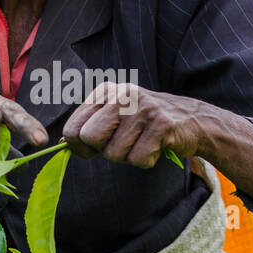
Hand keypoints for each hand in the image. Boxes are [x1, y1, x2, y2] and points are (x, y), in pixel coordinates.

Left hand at [62, 82, 202, 167]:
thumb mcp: (114, 117)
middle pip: (89, 139)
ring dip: (129, 156)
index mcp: (105, 91)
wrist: (192, 121)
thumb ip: (88, 126)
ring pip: (114, 153)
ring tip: (144, 141)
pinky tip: (156, 146)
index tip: (97, 147)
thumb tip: (61, 144)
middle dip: (105, 150)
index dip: (81, 147)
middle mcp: (121, 94)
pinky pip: (138, 159)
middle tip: (126, 142)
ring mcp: (142, 108)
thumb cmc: (146, 123)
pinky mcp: (161, 124)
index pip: (72, 130)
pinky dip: (147, 161)